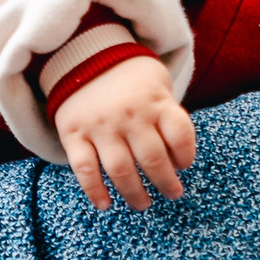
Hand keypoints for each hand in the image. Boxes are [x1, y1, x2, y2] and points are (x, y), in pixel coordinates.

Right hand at [54, 56, 196, 209]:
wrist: (83, 54)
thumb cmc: (130, 78)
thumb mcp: (157, 83)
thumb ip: (168, 115)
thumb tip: (177, 159)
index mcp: (155, 101)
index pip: (180, 135)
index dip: (186, 155)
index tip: (184, 166)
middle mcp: (130, 115)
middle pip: (153, 160)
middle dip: (166, 183)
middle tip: (173, 194)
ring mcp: (100, 125)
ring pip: (121, 170)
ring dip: (134, 193)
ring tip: (143, 204)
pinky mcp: (74, 133)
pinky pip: (84, 168)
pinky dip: (94, 190)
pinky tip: (105, 205)